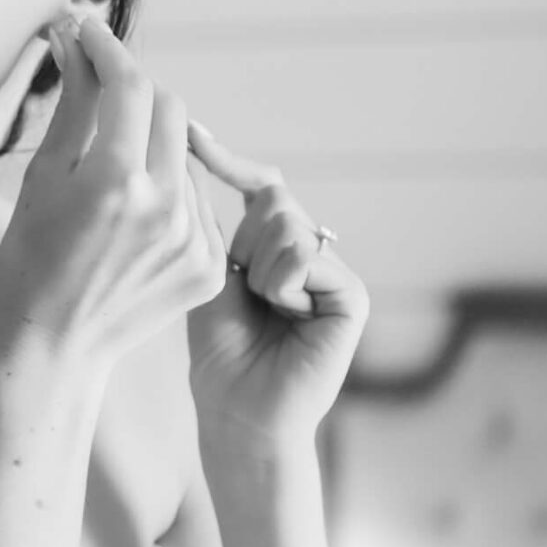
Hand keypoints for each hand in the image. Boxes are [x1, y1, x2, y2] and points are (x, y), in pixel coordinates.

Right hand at [0, 10, 227, 371]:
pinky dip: (171, 195)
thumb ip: (73, 103)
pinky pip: (198, 203)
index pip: (130, 86)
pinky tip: (134, 222)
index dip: (110, 51)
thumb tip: (72, 37)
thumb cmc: (29, 263)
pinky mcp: (211, 267)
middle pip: (170, 110)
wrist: (51, 349)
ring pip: (186, 156)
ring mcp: (195, 241)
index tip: (91, 34)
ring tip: (112, 180)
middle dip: (136, 94)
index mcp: (116, 182)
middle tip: (101, 96)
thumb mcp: (43, 178)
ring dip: (154, 148)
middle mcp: (166, 208)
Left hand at [182, 115, 369, 453]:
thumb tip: (194, 150)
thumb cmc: (219, 356)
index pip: (260, 187)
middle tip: (246, 292)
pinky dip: (282, 285)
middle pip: (273, 201)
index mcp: (277, 247)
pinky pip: (307, 254)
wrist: (239, 414)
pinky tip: (287, 317)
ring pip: (288, 224)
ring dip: (260, 270)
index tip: (193, 133)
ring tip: (265, 310)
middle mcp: (311, 253)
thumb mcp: (208, 274)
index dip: (228, 161)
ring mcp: (334, 272)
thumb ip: (212, 221)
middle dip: (244, 243)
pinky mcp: (352, 293)